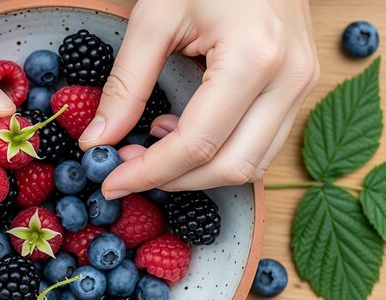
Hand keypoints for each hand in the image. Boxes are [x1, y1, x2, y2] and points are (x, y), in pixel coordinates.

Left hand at [79, 0, 319, 197]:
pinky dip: (220, 152)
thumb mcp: (155, 18)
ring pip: (252, 165)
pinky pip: (262, 144)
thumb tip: (99, 138)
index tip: (112, 182)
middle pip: (231, 167)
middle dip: (174, 179)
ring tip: (154, 145)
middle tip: (128, 168)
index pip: (196, 144)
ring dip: (198, 171)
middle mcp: (288, 80)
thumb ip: (126, 84)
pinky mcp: (298, 86)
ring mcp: (301, 85)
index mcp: (254, 59)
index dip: (149, 173)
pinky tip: (183, 131)